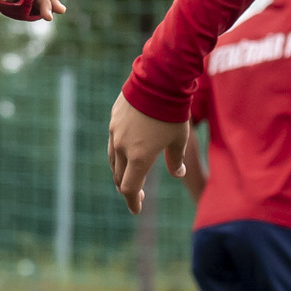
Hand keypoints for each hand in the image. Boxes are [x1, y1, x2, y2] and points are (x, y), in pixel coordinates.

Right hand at [107, 96, 188, 216]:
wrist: (158, 81)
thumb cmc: (172, 113)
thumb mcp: (179, 140)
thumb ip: (175, 160)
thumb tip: (177, 173)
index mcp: (139, 158)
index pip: (129, 188)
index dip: (132, 201)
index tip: (136, 209)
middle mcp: (123, 148)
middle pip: (119, 176)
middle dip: (127, 188)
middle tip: (136, 193)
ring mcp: (115, 132)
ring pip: (112, 159)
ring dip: (120, 171)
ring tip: (128, 174)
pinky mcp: (114, 119)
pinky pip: (113, 140)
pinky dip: (119, 151)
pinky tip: (127, 149)